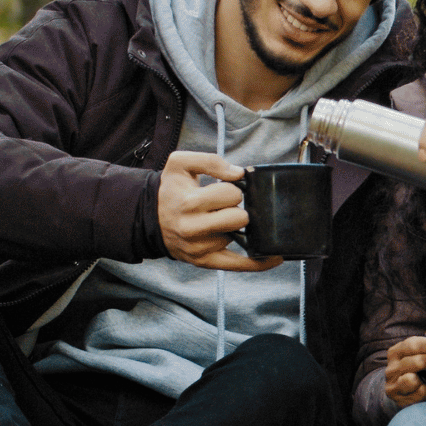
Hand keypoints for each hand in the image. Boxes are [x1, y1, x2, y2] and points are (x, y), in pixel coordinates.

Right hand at [157, 150, 280, 271]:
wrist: (150, 218)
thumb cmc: (171, 190)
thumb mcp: (180, 163)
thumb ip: (210, 160)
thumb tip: (238, 173)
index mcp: (189, 203)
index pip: (232, 194)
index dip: (231, 189)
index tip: (220, 191)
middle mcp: (193, 229)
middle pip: (241, 218)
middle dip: (236, 209)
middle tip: (222, 207)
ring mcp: (200, 248)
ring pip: (239, 236)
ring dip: (233, 228)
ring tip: (216, 221)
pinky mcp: (205, 261)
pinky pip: (238, 265)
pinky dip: (258, 263)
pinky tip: (275, 257)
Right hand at [384, 319, 425, 408]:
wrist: (401, 390)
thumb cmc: (416, 366)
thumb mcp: (421, 349)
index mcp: (396, 351)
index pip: (414, 344)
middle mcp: (391, 367)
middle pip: (417, 361)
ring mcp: (392, 383)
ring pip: (412, 379)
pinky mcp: (397, 398)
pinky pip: (416, 393)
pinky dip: (424, 390)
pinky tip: (425, 387)